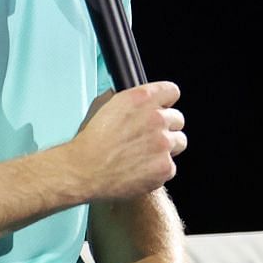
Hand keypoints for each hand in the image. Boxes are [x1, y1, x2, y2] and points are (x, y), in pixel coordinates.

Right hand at [69, 82, 186, 199]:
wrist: (83, 171)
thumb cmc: (89, 143)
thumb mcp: (103, 106)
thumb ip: (127, 100)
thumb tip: (136, 98)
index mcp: (142, 99)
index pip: (171, 91)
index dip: (165, 101)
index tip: (162, 108)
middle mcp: (157, 118)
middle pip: (178, 119)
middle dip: (166, 127)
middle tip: (148, 138)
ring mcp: (163, 143)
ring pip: (179, 142)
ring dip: (166, 148)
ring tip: (145, 156)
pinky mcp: (165, 167)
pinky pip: (171, 166)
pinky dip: (158, 170)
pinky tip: (141, 170)